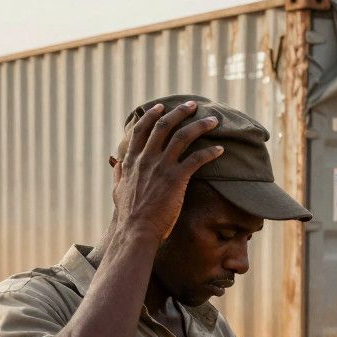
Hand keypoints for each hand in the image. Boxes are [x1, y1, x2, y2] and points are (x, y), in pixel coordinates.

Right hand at [110, 100, 225, 239]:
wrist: (136, 230)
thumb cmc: (128, 214)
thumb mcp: (117, 189)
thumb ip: (118, 173)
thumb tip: (115, 161)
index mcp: (132, 160)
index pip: (141, 130)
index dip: (152, 115)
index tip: (161, 106)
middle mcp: (146, 159)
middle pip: (164, 126)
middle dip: (180, 112)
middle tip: (192, 105)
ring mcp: (161, 167)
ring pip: (183, 136)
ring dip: (200, 125)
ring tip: (213, 120)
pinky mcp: (176, 179)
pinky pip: (197, 158)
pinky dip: (210, 152)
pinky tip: (220, 150)